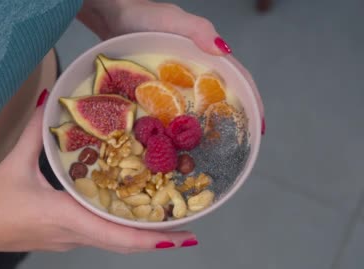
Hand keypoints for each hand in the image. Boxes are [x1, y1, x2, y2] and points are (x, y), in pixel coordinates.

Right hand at [0, 104, 196, 255]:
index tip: (179, 236)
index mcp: (62, 216)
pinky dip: (119, 230)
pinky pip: (98, 238)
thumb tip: (53, 99)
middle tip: (186, 225)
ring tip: (166, 217)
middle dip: (156, 237)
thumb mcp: (14, 162)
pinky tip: (130, 215)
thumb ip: (35, 130)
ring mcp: (66, 241)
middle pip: (122, 244)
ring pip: (111, 243)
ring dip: (140, 235)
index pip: (114, 234)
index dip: (149, 237)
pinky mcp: (61, 240)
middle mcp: (71, 235)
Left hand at [78, 0, 264, 132]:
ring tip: (208, 154)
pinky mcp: (152, 88)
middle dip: (229, 122)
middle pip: (217, 99)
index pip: (237, 80)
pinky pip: (167, 110)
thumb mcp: (174, 19)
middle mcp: (192, 71)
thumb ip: (199, 31)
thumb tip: (224, 51)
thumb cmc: (144, 15)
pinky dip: (173, 126)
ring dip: (201, 129)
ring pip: (193, 108)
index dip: (251, 102)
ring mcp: (172, 82)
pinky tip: (172, 144)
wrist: (111, 15)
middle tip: (236, 148)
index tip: (258, 128)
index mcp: (206, 56)